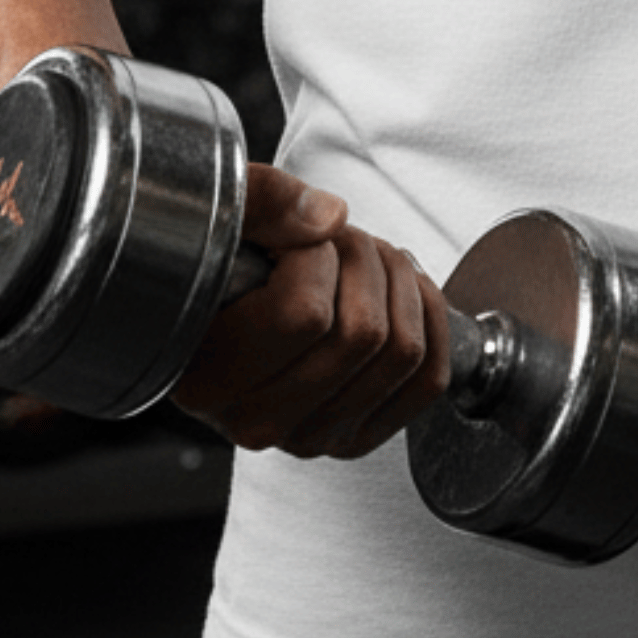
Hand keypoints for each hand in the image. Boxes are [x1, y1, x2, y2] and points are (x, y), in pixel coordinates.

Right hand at [170, 163, 453, 457]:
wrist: (220, 312)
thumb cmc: (218, 265)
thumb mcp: (220, 215)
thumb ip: (263, 202)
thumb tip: (328, 219)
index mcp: (208, 376)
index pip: (303, 315)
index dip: (316, 256)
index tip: (293, 238)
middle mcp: (256, 420)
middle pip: (364, 333)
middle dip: (364, 260)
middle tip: (338, 241)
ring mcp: (309, 435)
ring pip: (403, 350)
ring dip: (399, 283)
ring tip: (365, 261)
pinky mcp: (354, 436)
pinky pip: (429, 380)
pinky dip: (428, 321)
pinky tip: (398, 293)